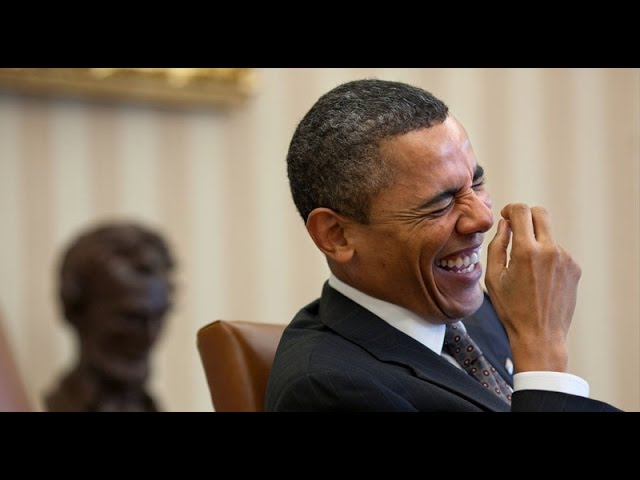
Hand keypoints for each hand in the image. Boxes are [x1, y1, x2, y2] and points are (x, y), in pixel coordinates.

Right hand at [485, 204, 581, 372]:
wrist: (539, 335)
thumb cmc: (511, 309)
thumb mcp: (493, 277)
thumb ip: (497, 245)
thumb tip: (505, 225)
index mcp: (526, 251)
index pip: (521, 211)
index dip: (511, 209)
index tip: (506, 217)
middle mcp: (549, 250)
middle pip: (541, 214)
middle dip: (526, 216)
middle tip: (516, 229)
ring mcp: (565, 258)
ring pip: (548, 235)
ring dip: (536, 241)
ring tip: (526, 269)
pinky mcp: (574, 268)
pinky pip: (558, 252)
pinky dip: (547, 257)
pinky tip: (539, 279)